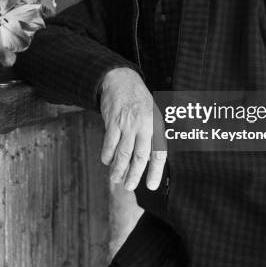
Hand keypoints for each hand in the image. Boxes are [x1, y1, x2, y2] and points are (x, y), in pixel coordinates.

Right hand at [99, 67, 166, 190]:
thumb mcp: (153, 114)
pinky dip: (107, 155)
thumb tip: (149, 160)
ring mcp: (127, 123)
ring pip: (122, 153)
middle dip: (134, 175)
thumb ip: (152, 136)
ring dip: (118, 169)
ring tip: (116, 179)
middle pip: (139, 157)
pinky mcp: (112, 121)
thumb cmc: (139, 100)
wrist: (121, 80)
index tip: (151, 186)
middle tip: (129, 187)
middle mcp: (143, 125)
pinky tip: (106, 161)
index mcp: (156, 125)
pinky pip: (109, 143)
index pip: (159, 153)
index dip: (156, 171)